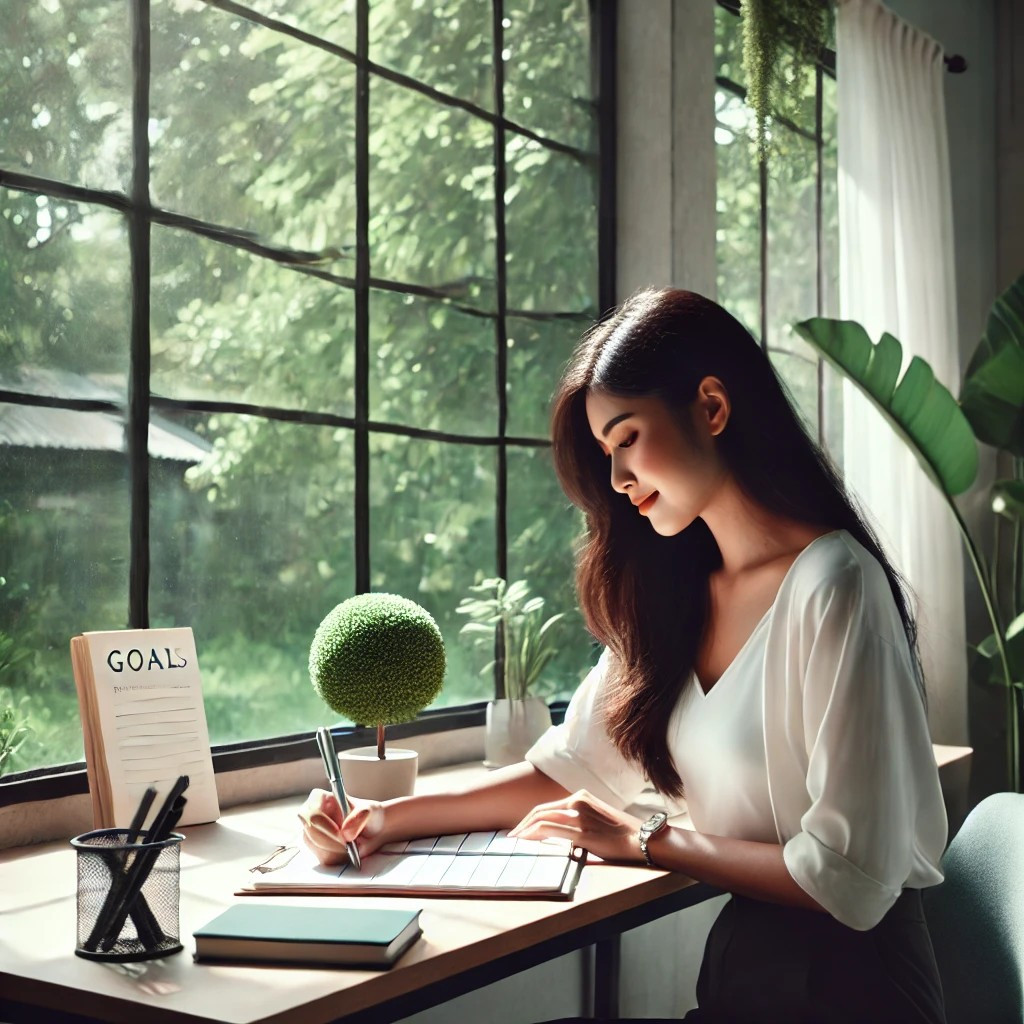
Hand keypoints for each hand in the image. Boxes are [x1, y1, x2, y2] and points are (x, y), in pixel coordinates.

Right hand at [298, 788, 386, 865]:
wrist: (375, 830)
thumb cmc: (369, 814)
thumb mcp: (369, 810)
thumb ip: (358, 817)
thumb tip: (345, 833)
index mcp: (320, 799)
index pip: (311, 814)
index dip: (324, 826)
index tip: (342, 835)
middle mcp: (311, 815)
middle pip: (311, 833)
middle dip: (332, 842)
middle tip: (349, 844)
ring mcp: (312, 833)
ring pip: (316, 847)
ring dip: (337, 851)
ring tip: (352, 845)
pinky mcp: (317, 849)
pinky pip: (323, 858)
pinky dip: (338, 858)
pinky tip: (348, 851)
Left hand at [508, 789, 644, 863]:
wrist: (642, 839)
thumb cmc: (623, 832)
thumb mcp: (598, 817)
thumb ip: (580, 819)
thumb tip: (562, 832)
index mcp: (581, 796)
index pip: (548, 807)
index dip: (531, 818)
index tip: (521, 829)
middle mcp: (578, 801)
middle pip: (541, 811)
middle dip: (523, 824)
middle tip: (512, 836)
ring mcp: (579, 816)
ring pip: (542, 819)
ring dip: (524, 830)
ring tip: (514, 841)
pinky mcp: (582, 832)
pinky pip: (550, 831)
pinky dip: (533, 835)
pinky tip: (526, 842)